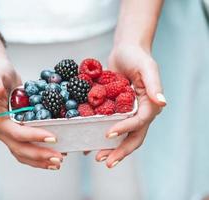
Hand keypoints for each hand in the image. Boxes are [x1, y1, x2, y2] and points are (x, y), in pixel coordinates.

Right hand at [0, 32, 63, 169]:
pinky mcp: (13, 132)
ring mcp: (6, 134)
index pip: (16, 133)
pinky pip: (24, 148)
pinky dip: (37, 155)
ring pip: (22, 153)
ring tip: (57, 162)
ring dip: (39, 160)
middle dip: (40, 155)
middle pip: (20, 148)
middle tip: (59, 158)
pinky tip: (49, 158)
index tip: (53, 137)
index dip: (34, 136)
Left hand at [95, 44, 165, 167]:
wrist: (125, 50)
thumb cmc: (137, 56)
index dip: (124, 130)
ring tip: (97, 157)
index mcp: (150, 106)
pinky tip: (89, 144)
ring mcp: (128, 113)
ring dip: (111, 149)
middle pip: (132, 137)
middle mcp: (140, 113)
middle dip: (120, 151)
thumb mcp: (146, 67)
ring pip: (122, 137)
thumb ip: (153, 84)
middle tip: (105, 161)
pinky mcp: (117, 111)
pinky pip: (110, 126)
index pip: (138, 123)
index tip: (108, 134)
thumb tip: (162, 102)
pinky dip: (101, 136)